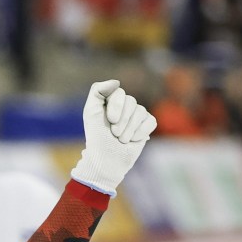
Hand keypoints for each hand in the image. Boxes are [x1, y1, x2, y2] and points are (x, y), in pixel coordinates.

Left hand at [70, 79, 156, 195]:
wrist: (107, 159)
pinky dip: (140, 132)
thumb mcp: (91, 112)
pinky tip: (133, 139)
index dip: (116, 107)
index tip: (110, 121)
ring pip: (140, 111)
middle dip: (122, 121)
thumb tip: (116, 82)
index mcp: (110, 99)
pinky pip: (150, 121)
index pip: (118, 92)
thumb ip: (98, 91)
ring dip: (129, 129)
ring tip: (121, 139)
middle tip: (114, 133)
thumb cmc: (97, 136)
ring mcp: (137, 113)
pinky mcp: (147, 124)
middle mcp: (125, 104)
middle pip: (131, 101)